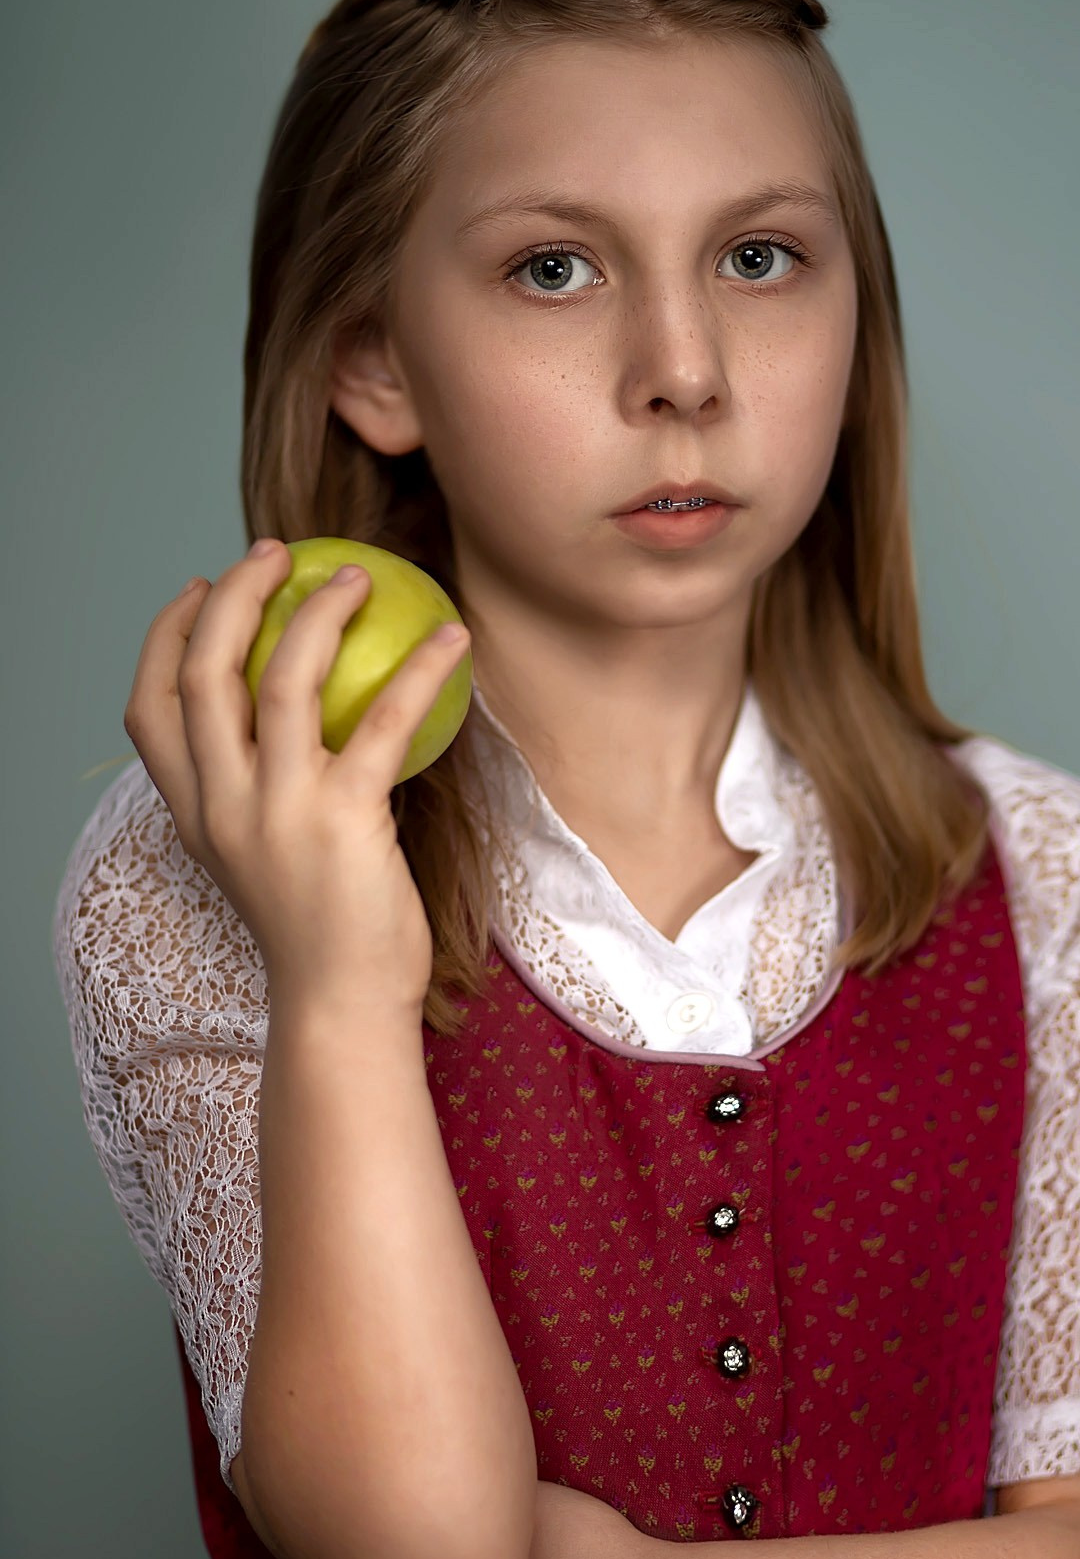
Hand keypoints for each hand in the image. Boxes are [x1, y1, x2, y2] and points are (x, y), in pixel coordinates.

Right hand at [122, 540, 470, 1012]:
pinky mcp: (345, 820)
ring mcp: (279, 811)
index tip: (200, 589)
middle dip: (235, 597)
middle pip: (205, 673)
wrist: (343, 1005)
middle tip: (276, 554)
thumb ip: (259, 793)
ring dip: (320, 613)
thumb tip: (299, 720)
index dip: (166, 636)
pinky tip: (450, 640)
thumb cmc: (319, 930)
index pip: (149, 707)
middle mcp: (223, 806)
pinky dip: (418, 670)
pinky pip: (381, 721)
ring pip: (282, 679)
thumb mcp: (262, 857)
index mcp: (194, 814)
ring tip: (360, 578)